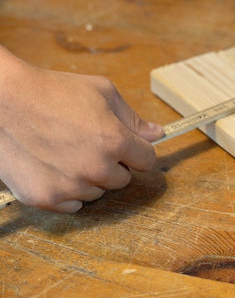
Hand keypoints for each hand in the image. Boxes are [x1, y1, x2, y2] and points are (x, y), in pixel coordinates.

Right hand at [0, 48, 163, 212]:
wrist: (6, 101)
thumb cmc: (55, 91)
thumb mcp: (103, 93)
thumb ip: (133, 118)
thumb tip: (157, 133)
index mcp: (115, 141)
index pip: (147, 161)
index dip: (140, 152)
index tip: (131, 148)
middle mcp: (96, 168)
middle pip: (123, 179)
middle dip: (114, 164)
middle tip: (92, 144)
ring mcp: (69, 186)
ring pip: (97, 193)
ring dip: (91, 178)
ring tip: (70, 152)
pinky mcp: (45, 198)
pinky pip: (72, 206)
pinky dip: (69, 192)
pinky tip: (57, 168)